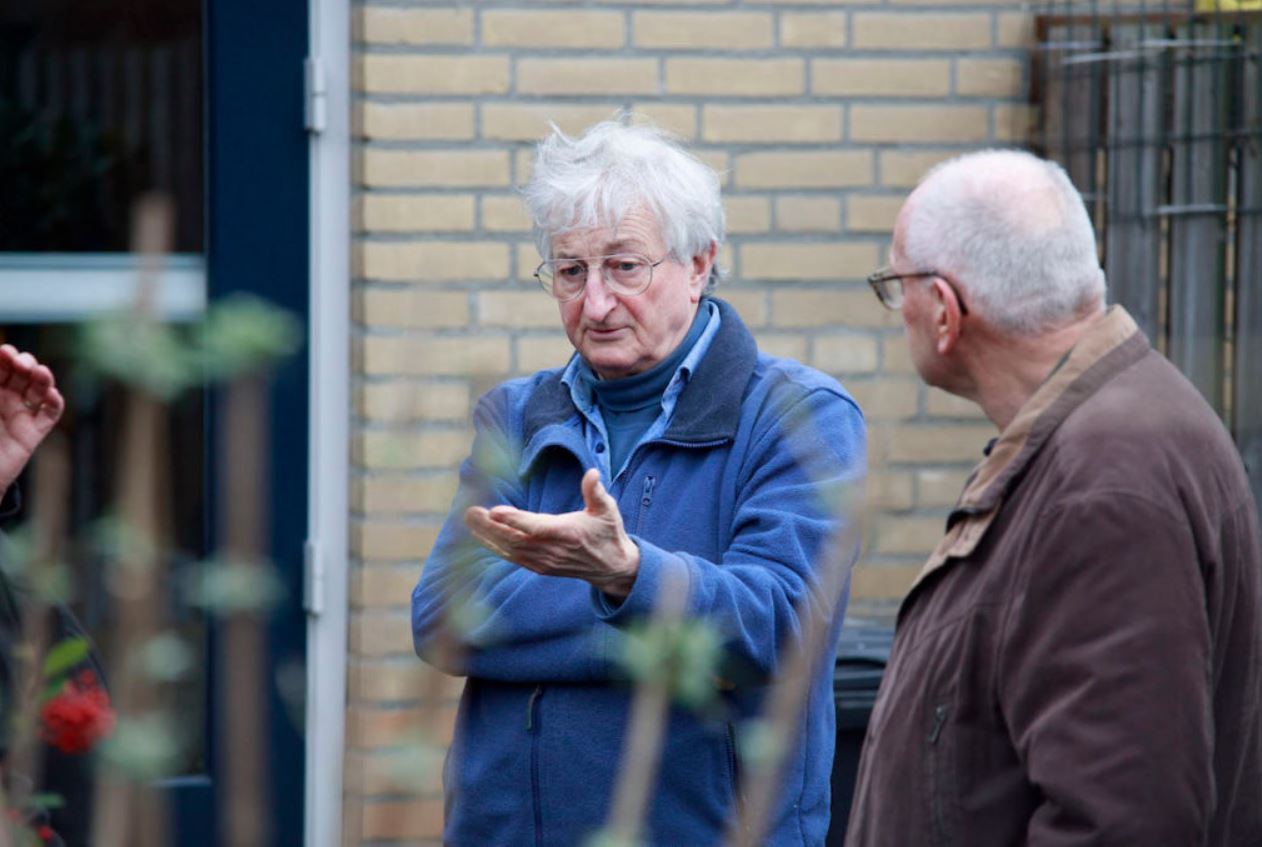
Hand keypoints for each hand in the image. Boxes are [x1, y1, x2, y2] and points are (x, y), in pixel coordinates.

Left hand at [0, 344, 64, 495]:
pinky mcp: (33, 433)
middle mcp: (5, 400)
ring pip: (38, 390)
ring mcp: (20, 415)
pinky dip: (54, 403)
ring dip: (43, 379)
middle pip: (22, 374)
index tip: (6, 352)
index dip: (6, 356)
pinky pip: (49, 415)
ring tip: (41, 372)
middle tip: (22, 362)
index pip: (2, 367)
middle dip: (25, 363)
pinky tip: (51, 395)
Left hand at [463, 468, 640, 597]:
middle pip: (515, 539)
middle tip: (470, 512)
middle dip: (490, 526)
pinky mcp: (539, 567)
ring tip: (469, 519)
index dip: (514, 519)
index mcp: (567, 533)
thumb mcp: (607, 511)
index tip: (494, 511)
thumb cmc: (608, 534)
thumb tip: (592, 473)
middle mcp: (552, 550)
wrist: (611, 567)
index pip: (536, 527)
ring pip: (510, 549)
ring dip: (487, 535)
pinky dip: (495, 547)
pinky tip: (480, 536)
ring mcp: (544, 561)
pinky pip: (512, 557)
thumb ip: (596, 492)